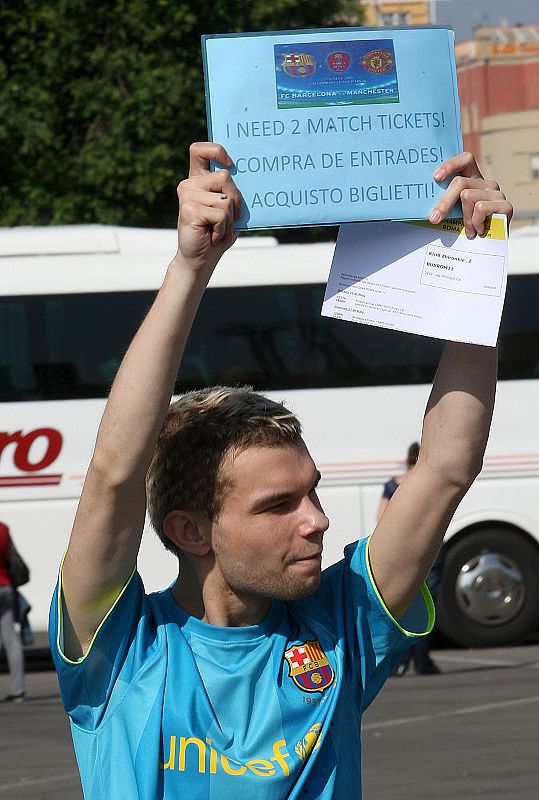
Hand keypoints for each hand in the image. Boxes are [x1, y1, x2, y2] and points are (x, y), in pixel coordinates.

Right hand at [175, 142, 242, 271]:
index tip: (230, 164)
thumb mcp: (229, 210)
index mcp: (198, 180)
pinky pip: (221, 214)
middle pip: (225, 176)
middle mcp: (190, 184)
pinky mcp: (189, 209)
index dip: (216, 150)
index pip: (199, 150)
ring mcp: (187, 195)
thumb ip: (232, 192)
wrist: (200, 260)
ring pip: (226, 199)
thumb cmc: (217, 234)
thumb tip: (247, 177)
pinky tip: (212, 236)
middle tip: (228, 219)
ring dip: (228, 220)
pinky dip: (223, 229)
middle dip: (235, 200)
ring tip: (216, 230)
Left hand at [428, 152, 512, 237]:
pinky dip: (475, 222)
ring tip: (468, 230)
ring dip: (463, 217)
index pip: (465, 159)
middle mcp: (487, 183)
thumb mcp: (454, 213)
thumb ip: (445, 202)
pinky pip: (481, 208)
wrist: (489, 248)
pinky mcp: (506, 206)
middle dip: (444, 202)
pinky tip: (478, 231)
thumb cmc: (466, 229)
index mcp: (474, 180)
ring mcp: (497, 194)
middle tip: (434, 219)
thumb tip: (423, 206)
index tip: (436, 178)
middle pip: (460, 183)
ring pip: (468, 197)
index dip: (451, 164)